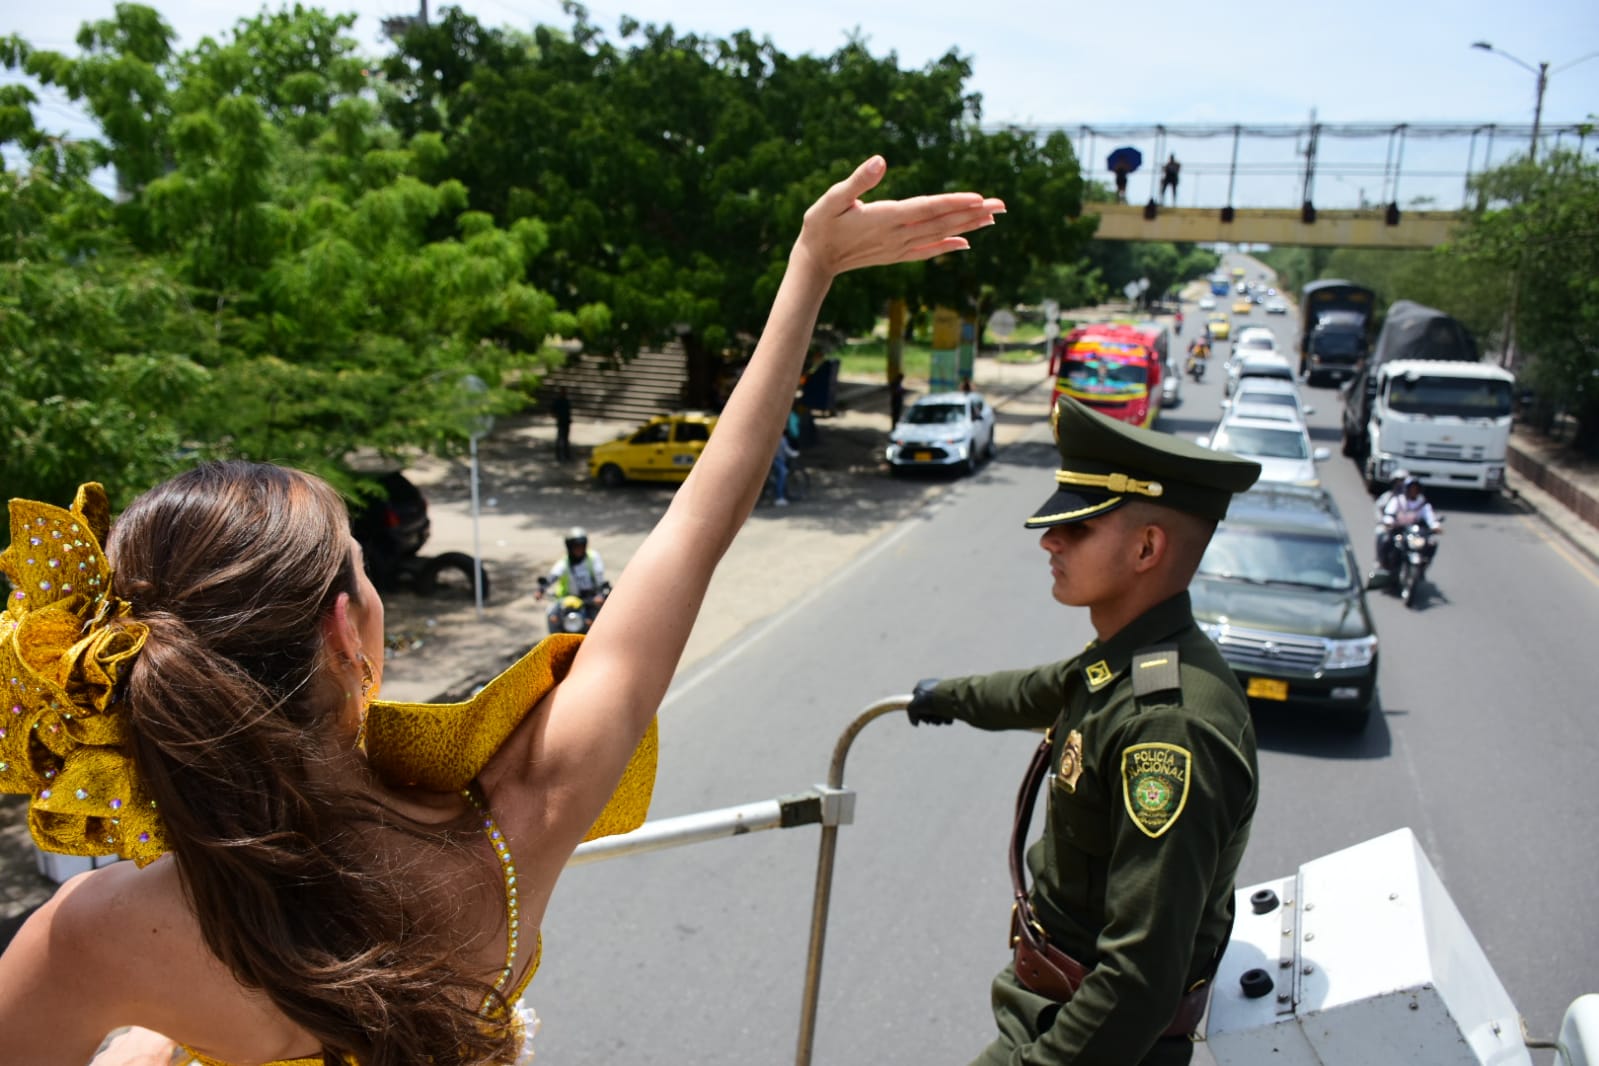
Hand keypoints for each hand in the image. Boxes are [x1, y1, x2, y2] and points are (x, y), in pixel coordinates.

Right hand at [793, 156, 1004, 279]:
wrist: (815, 260)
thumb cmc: (821, 224)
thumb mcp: (832, 198)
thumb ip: (858, 181)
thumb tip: (881, 160)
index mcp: (885, 218)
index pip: (927, 208)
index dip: (954, 202)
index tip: (979, 198)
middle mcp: (898, 235)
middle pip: (942, 222)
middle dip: (973, 213)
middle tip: (1002, 205)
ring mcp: (899, 247)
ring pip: (940, 234)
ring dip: (967, 226)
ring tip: (992, 219)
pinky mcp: (896, 254)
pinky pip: (928, 250)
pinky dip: (948, 245)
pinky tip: (965, 243)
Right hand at [906, 678, 952, 726]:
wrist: (947, 698)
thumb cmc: (928, 699)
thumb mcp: (913, 707)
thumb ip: (911, 715)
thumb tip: (916, 723)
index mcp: (922, 686)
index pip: (916, 701)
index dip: (917, 711)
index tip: (920, 718)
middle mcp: (933, 690)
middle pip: (927, 708)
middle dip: (928, 717)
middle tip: (929, 721)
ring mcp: (943, 695)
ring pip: (938, 712)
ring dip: (937, 719)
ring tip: (939, 720)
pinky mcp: (953, 702)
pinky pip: (948, 713)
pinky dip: (947, 718)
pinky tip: (947, 718)